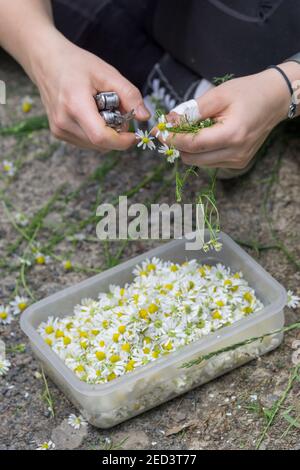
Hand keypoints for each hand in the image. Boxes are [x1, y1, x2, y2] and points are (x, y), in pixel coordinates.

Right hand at [31, 34, 149, 150]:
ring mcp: (59, 130)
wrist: (46, 61)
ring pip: (95, 146)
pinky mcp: (58, 133)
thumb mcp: (107, 73)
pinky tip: (92, 115)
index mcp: (75, 105)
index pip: (101, 137)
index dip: (121, 141)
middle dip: (116, 134)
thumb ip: (129, 95)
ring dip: (107, 134)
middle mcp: (64, 122)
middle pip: (101, 144)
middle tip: (117, 112)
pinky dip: (96, 134)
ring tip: (102, 110)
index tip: (133, 134)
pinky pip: (86, 142)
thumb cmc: (76, 64)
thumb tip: (144, 117)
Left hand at [162, 63, 298, 168]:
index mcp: (231, 135)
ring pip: (199, 162)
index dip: (173, 139)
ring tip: (193, 129)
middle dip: (179, 145)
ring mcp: (237, 161)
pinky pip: (210, 162)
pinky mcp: (238, 163)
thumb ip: (191, 110)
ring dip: (190, 149)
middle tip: (171, 130)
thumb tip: (169, 122)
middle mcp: (235, 153)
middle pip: (193, 158)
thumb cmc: (247, 92)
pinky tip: (208, 135)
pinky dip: (202, 151)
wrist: (274, 100)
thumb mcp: (218, 95)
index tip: (160, 132)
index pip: (192, 145)